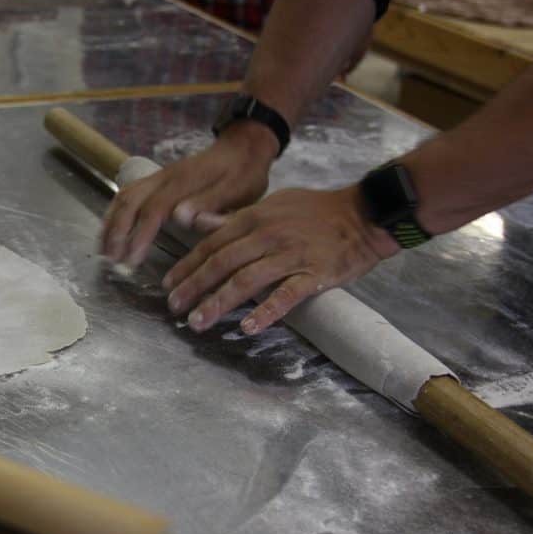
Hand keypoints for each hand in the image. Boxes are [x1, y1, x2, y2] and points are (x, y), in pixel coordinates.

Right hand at [99, 122, 278, 268]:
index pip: (153, 210)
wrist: (244, 146)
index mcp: (184, 182)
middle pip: (129, 201)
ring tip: (104, 251)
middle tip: (112, 260)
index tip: (131, 260)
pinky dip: (115, 214)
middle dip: (117, 232)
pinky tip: (112, 231)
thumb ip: (210, 203)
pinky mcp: (156, 180)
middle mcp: (164, 177)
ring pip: (124, 197)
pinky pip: (127, 195)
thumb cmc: (244, 172)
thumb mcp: (238, 189)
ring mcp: (158, 177)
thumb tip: (180, 218)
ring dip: (111, 224)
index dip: (139, 235)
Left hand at [162, 185, 398, 334]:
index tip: (168, 284)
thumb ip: (233, 218)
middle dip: (194, 287)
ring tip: (198, 322)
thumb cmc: (315, 211)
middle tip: (173, 308)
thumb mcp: (270, 205)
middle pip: (222, 263)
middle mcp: (268, 236)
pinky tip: (249, 328)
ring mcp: (291, 255)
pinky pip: (287, 295)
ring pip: (247, 280)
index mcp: (255, 218)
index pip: (212, 244)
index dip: (188, 265)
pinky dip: (267, 312)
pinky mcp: (315, 274)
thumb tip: (195, 222)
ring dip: (219, 302)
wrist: (364, 213)